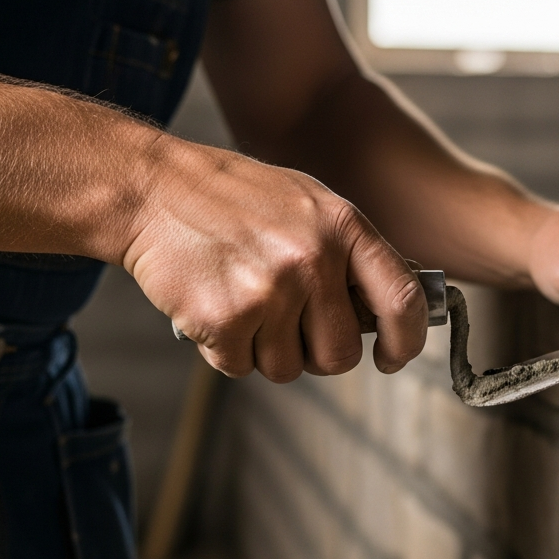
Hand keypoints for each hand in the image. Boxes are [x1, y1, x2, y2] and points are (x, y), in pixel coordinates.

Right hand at [121, 137, 427, 379]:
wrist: (154, 190)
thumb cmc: (235, 201)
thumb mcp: (309, 205)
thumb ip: (352, 253)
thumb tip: (388, 312)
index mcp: (344, 227)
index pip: (402, 300)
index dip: (404, 341)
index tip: (390, 356)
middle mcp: (313, 260)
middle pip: (340, 355)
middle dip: (316, 354)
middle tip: (288, 326)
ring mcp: (269, 292)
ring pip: (288, 368)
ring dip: (265, 351)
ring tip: (243, 301)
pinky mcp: (224, 320)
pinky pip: (240, 368)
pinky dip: (226, 350)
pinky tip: (213, 306)